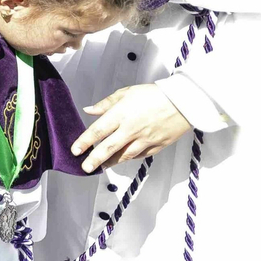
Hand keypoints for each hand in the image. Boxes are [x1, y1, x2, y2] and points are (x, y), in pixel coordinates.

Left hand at [73, 85, 192, 171]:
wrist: (185, 102)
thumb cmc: (155, 94)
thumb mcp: (127, 93)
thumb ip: (106, 104)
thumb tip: (89, 110)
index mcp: (121, 114)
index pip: (97, 131)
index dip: (84, 142)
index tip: (75, 150)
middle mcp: (131, 129)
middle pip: (108, 148)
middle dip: (94, 159)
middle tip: (84, 167)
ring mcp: (145, 140)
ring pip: (124, 155)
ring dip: (111, 162)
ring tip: (100, 167)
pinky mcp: (157, 146)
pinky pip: (139, 155)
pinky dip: (129, 158)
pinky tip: (122, 158)